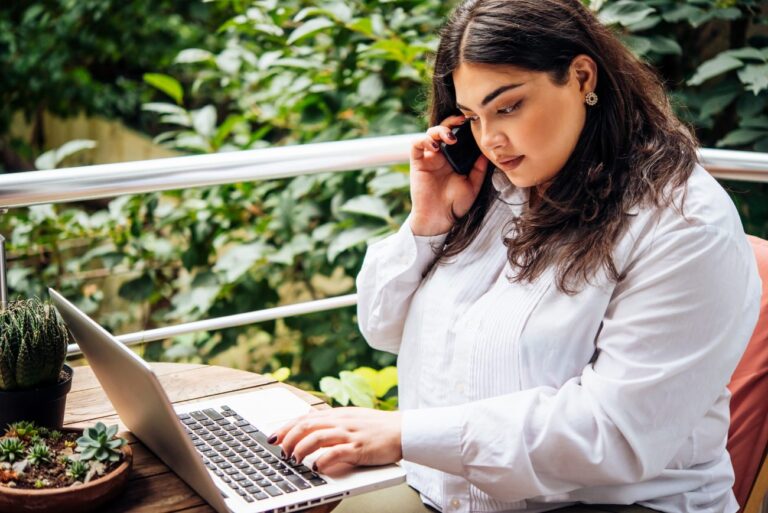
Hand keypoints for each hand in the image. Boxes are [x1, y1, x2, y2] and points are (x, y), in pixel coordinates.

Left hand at [269, 408, 402, 475]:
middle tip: (280, 450)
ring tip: (293, 459)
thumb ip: (333, 422)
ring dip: (301, 448)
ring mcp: (350, 434)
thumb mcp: (352, 419)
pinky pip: (336, 452)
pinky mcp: (359, 448)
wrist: (403, 430)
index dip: (286, 427)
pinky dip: (323, 459)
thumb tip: (311, 427)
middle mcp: (341, 422)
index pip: (305, 418)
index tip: (272, 436)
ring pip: (317, 437)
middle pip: (307, 425)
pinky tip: (316, 467)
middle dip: (289, 438)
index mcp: (338, 414)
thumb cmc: (378, 428)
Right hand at [409, 115, 488, 235]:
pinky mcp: (417, 163)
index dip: (462, 126)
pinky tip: (435, 146)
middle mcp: (440, 156)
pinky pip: (416, 144)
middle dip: (451, 122)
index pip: (456, 135)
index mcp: (453, 158)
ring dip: (439, 130)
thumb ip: (479, 168)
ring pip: (429, 133)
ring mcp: (428, 158)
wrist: (440, 219)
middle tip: (462, 121)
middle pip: (442, 129)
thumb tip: (487, 152)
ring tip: (450, 138)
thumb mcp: (473, 185)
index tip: (473, 121)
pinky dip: (424, 140)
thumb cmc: (455, 204)